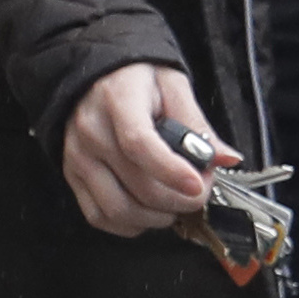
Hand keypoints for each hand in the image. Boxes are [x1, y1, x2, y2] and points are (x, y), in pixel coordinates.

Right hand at [61, 62, 234, 236]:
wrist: (95, 72)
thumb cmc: (136, 77)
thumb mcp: (172, 84)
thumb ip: (196, 122)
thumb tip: (226, 158)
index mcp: (117, 100)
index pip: (139, 143)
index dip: (171, 170)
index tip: (198, 184)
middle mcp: (91, 130)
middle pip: (137, 184)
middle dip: (179, 199)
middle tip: (200, 191)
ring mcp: (78, 156)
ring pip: (118, 208)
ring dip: (156, 217)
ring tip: (175, 204)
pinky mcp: (72, 175)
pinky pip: (99, 216)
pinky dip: (129, 225)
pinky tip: (148, 212)